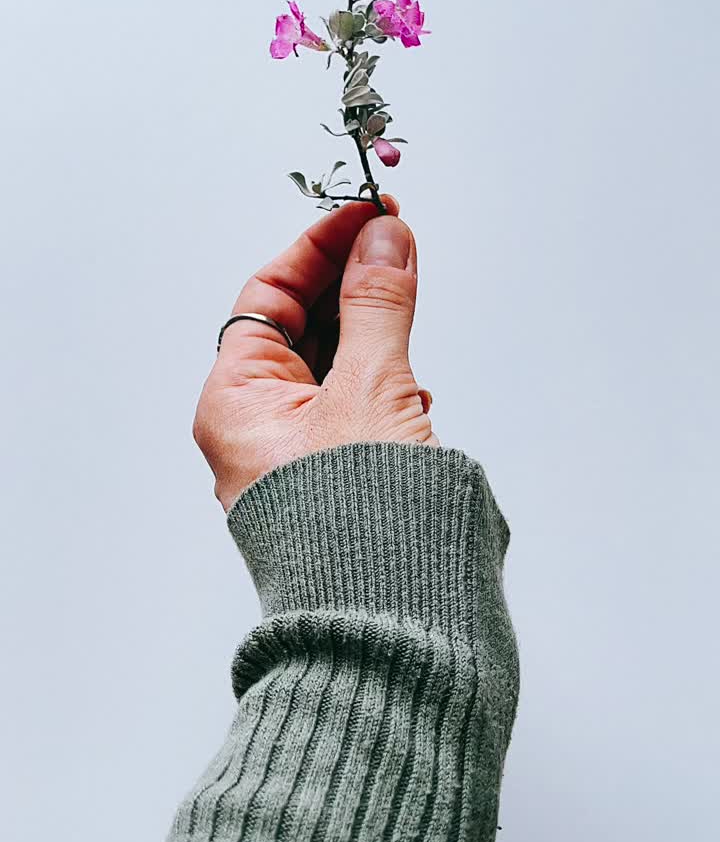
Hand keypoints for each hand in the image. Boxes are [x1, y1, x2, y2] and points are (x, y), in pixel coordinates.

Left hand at [193, 198, 436, 510]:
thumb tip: (383, 239)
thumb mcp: (371, 392)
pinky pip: (356, 406)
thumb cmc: (361, 526)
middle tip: (395, 244)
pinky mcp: (339, 476)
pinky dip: (386, 382)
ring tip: (409, 304)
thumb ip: (379, 306)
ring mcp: (299, 454)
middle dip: (350, 283)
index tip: (364, 215)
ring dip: (374, 331)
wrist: (394, 626)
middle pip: (299, 325)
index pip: (268, 296)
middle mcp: (258, 426)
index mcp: (237, 402)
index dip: (316, 248)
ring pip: (333, 364)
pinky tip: (414, 391)